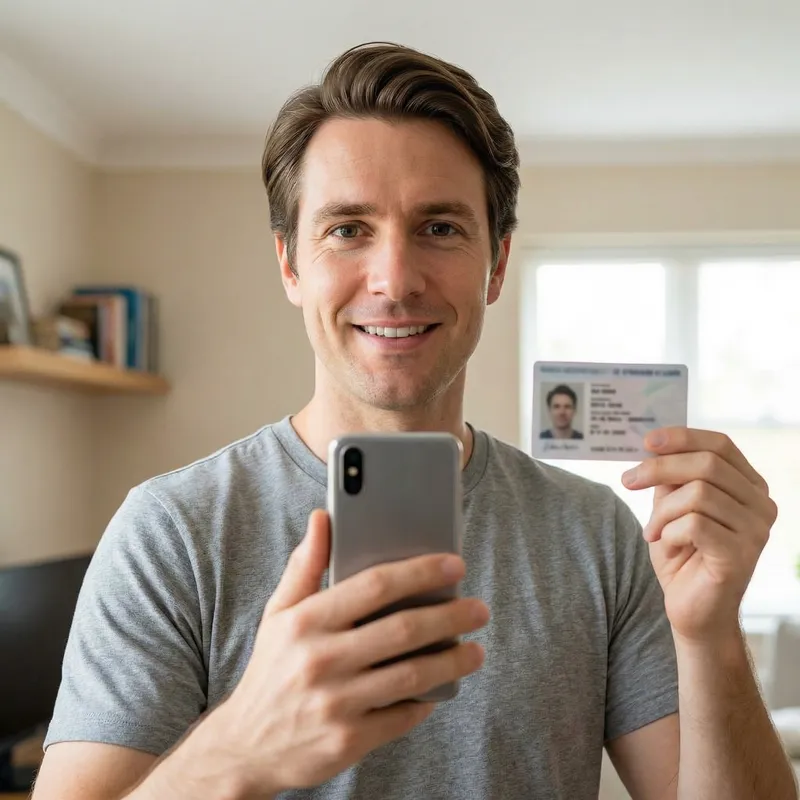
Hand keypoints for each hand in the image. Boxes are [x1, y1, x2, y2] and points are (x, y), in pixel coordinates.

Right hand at [213, 509, 488, 795]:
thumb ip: (305, 565)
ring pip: (412, 676)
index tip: (454, 564)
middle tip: (479, 609)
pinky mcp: (347, 740)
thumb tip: (323, 517)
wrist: (247, 746)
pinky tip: (442, 688)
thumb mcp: (279, 612)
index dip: (420, 572)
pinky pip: (402, 716)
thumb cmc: (272, 668)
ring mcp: (335, 702)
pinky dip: (428, 701)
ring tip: (475, 650)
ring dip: (453, 661)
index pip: (374, 585)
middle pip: (402, 630)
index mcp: (306, 620)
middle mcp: (320, 659)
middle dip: (451, 616)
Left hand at [621, 428, 777, 644]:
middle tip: (628, 480)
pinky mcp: (741, 555)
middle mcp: (760, 505)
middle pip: (707, 464)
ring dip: (662, 512)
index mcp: (748, 486)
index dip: (682, 437)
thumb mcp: (671, 507)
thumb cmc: (682, 556)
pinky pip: (694, 524)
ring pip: (698, 494)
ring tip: (654, 532)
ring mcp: (756, 531)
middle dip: (659, 468)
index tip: (646, 440)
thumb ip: (671, 477)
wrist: (691, 611)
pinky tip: (668, 548)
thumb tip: (652, 444)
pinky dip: (669, 533)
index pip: (720, 444)